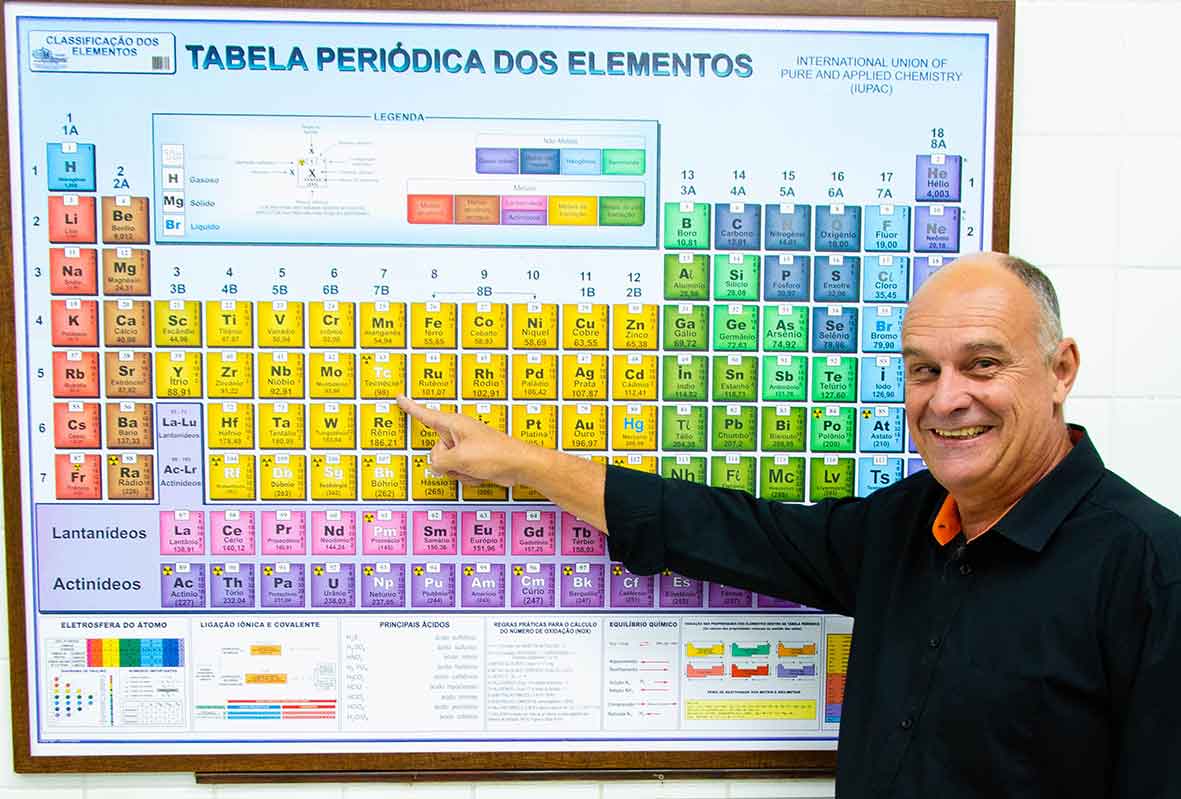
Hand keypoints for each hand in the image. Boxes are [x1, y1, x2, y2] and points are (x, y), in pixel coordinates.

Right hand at [395, 396, 535, 486]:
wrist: (519, 465)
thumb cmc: (495, 455)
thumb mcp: (459, 458)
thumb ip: (439, 462)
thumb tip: (435, 466)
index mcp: (454, 424)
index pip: (426, 415)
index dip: (411, 408)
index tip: (399, 398)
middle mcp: (458, 433)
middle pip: (436, 451)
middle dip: (446, 463)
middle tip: (464, 462)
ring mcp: (466, 447)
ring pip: (447, 464)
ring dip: (459, 471)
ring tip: (476, 467)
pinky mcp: (474, 459)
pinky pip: (460, 471)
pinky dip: (468, 476)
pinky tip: (481, 473)